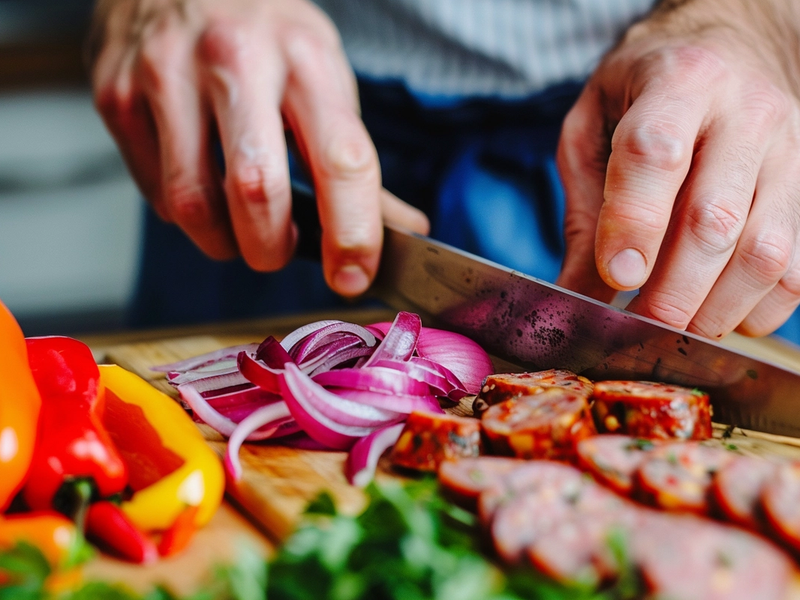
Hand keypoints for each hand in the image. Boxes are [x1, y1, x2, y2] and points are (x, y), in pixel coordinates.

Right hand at [89, 0, 428, 296]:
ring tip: (237, 227)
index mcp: (306, 58)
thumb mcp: (322, 77)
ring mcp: (167, 73)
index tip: (352, 276)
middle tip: (278, 250)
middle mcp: (235, 59)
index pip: (341, 161)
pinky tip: (199, 187)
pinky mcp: (117, 93)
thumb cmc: (265, 35)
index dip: (352, 233)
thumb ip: (353, 159)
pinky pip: (155, 192)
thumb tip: (405, 228)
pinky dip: (185, 213)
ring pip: (194, 203)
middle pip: (258, 190)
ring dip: (223, 241)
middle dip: (271, 249)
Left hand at [556, 0, 799, 338]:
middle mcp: (744, 114)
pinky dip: (757, 309)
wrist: (729, 45)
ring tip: (673, 329)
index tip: (617, 277)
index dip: (634, 223)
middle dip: (672, 291)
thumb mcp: (591, 128)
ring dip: (714, 309)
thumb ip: (583, 209)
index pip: (655, 154)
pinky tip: (717, 313)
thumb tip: (577, 294)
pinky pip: (797, 268)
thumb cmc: (644, 90)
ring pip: (764, 252)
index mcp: (678, 82)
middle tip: (637, 327)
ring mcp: (787, 153)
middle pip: (714, 219)